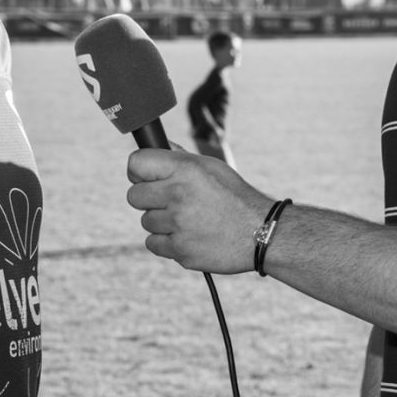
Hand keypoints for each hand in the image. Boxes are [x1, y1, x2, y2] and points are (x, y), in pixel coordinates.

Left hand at [126, 148, 273, 272]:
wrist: (261, 232)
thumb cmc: (234, 196)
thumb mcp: (210, 167)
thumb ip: (180, 158)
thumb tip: (157, 146)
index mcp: (185, 169)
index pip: (136, 163)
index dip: (139, 171)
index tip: (146, 178)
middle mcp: (179, 194)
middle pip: (134, 196)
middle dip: (149, 199)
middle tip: (170, 201)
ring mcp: (178, 224)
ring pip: (146, 221)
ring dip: (161, 222)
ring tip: (188, 220)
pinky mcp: (180, 250)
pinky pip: (153, 244)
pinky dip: (167, 242)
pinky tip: (188, 236)